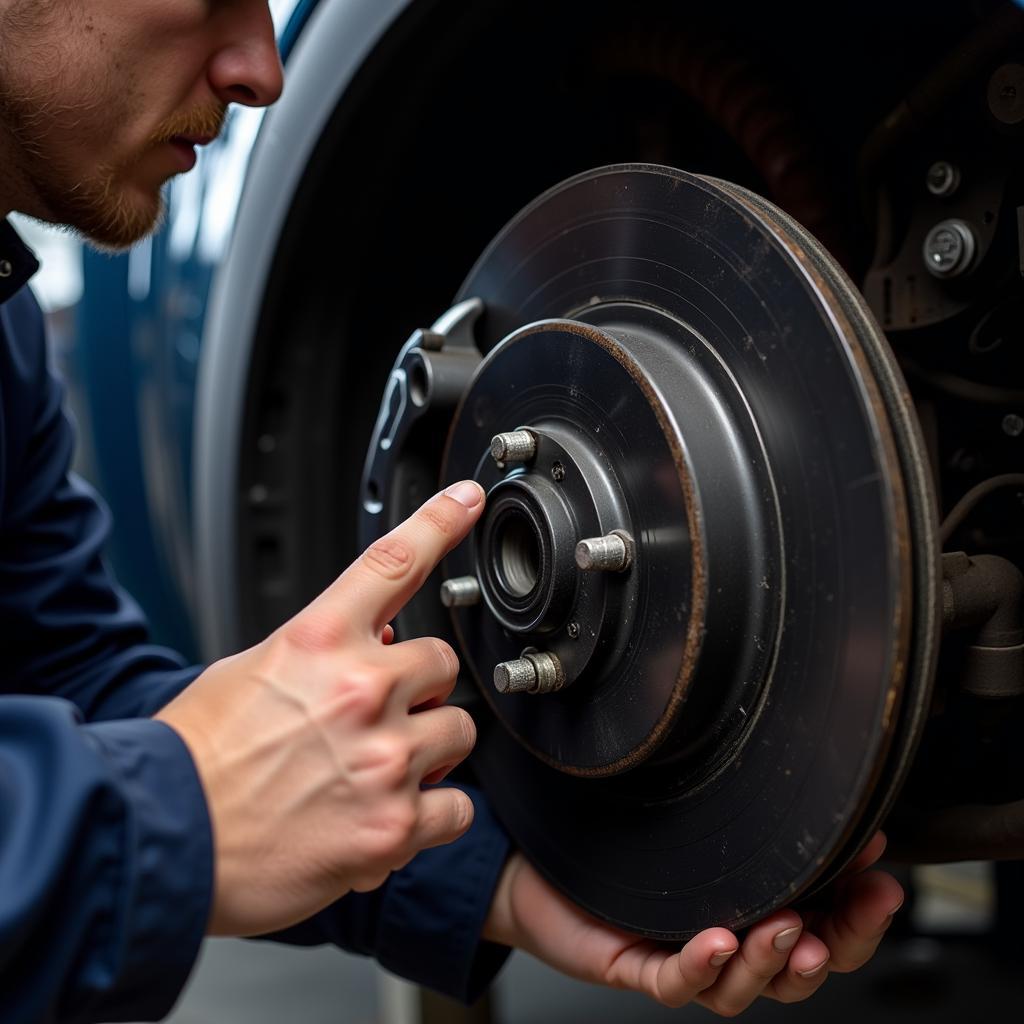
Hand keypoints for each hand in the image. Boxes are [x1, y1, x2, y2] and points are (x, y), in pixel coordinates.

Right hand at [157, 480, 485, 936]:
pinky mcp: (395, 825)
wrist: (161, 842)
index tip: (467, 500)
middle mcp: (360, 690)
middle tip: (383, 714)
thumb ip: (318, 654)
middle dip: (420, 687)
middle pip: (442, 661)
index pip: (394, 561)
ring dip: (430, 748)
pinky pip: (459, 806)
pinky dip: (434, 813)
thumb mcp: (247, 673)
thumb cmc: (197, 760)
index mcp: (318, 641)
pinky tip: (391, 816)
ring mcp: (384, 758)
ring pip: (458, 730)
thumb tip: (376, 645)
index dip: (439, 522)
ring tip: (380, 770)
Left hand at [484, 832, 901, 1015]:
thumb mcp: (699, 825)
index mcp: (752, 916)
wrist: (544, 868)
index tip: (883, 876)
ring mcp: (682, 960)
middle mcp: (725, 945)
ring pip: (743, 985)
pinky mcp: (636, 967)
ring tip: (791, 926)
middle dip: (838, 942)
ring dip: (773, 959)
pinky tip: (717, 940)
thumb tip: (819, 786)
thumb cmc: (628, 850)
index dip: (861, 914)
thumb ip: (754, 819)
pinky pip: (674, 981)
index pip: (827, 931)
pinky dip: (700, 965)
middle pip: (800, 969)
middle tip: (859, 907)